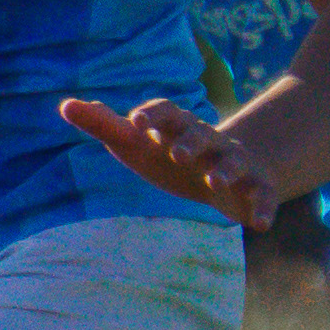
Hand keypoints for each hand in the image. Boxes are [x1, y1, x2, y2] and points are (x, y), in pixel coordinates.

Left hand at [59, 94, 279, 228]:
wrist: (227, 169)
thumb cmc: (169, 154)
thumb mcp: (137, 143)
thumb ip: (104, 125)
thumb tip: (66, 105)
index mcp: (177, 127)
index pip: (166, 111)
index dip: (152, 116)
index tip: (136, 123)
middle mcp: (208, 139)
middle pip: (200, 133)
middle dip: (190, 141)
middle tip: (177, 154)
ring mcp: (233, 162)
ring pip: (232, 161)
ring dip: (224, 170)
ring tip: (214, 182)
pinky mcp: (255, 187)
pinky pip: (263, 195)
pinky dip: (263, 209)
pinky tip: (258, 225)